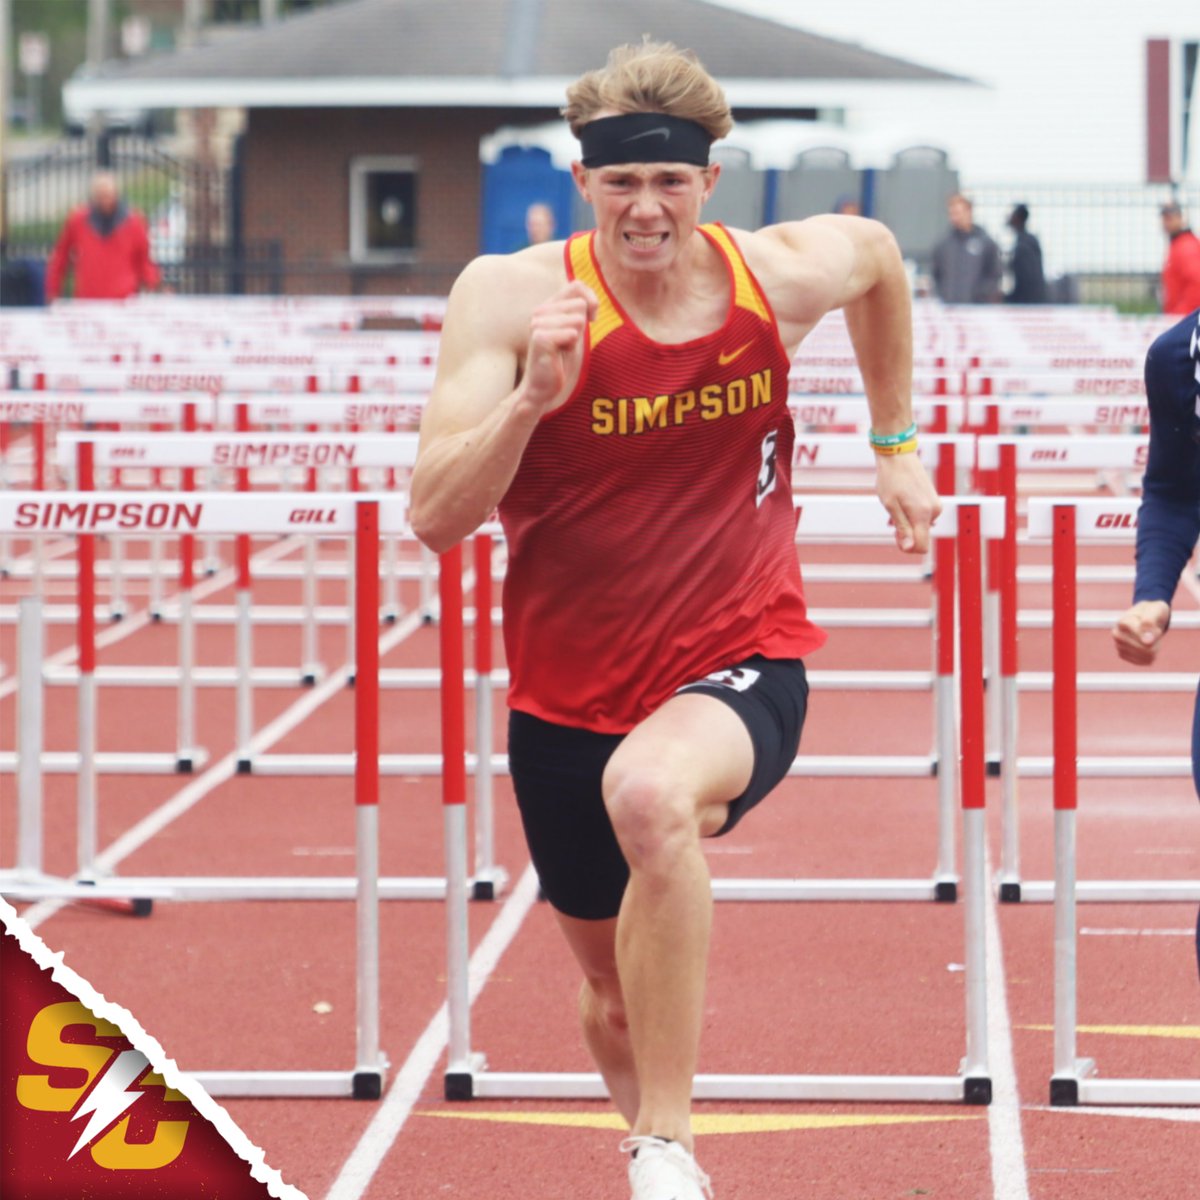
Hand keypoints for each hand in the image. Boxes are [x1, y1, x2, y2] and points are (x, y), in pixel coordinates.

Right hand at [518, 281, 597, 416]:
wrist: (541, 387)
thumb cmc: (559, 360)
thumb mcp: (573, 330)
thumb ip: (578, 312)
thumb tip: (591, 300)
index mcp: (547, 306)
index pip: (576, 285)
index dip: (591, 301)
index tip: (591, 319)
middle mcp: (539, 311)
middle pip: (580, 305)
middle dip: (582, 327)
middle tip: (566, 343)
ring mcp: (538, 324)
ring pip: (578, 320)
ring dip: (575, 339)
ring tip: (561, 350)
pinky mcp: (540, 338)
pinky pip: (572, 333)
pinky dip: (571, 346)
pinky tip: (558, 355)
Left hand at [875, 452, 941, 553]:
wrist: (899, 456)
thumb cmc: (891, 479)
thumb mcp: (891, 506)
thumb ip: (902, 528)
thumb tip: (909, 548)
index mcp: (923, 514)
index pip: (922, 546)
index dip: (907, 548)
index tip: (895, 535)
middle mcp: (934, 511)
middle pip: (921, 537)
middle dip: (906, 534)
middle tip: (891, 519)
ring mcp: (935, 505)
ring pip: (921, 526)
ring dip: (908, 523)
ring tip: (896, 507)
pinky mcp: (934, 500)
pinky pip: (924, 517)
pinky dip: (912, 515)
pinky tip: (902, 503)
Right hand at [1112, 600, 1170, 665]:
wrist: (1145, 616)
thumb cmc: (1152, 612)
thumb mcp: (1155, 611)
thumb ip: (1150, 623)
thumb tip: (1147, 642)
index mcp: (1123, 622)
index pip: (1141, 633)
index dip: (1154, 634)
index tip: (1158, 630)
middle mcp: (1117, 634)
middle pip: (1145, 647)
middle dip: (1155, 641)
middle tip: (1155, 632)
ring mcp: (1118, 645)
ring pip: (1145, 656)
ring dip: (1154, 648)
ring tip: (1151, 638)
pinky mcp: (1122, 655)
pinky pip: (1143, 661)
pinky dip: (1150, 656)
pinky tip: (1147, 647)